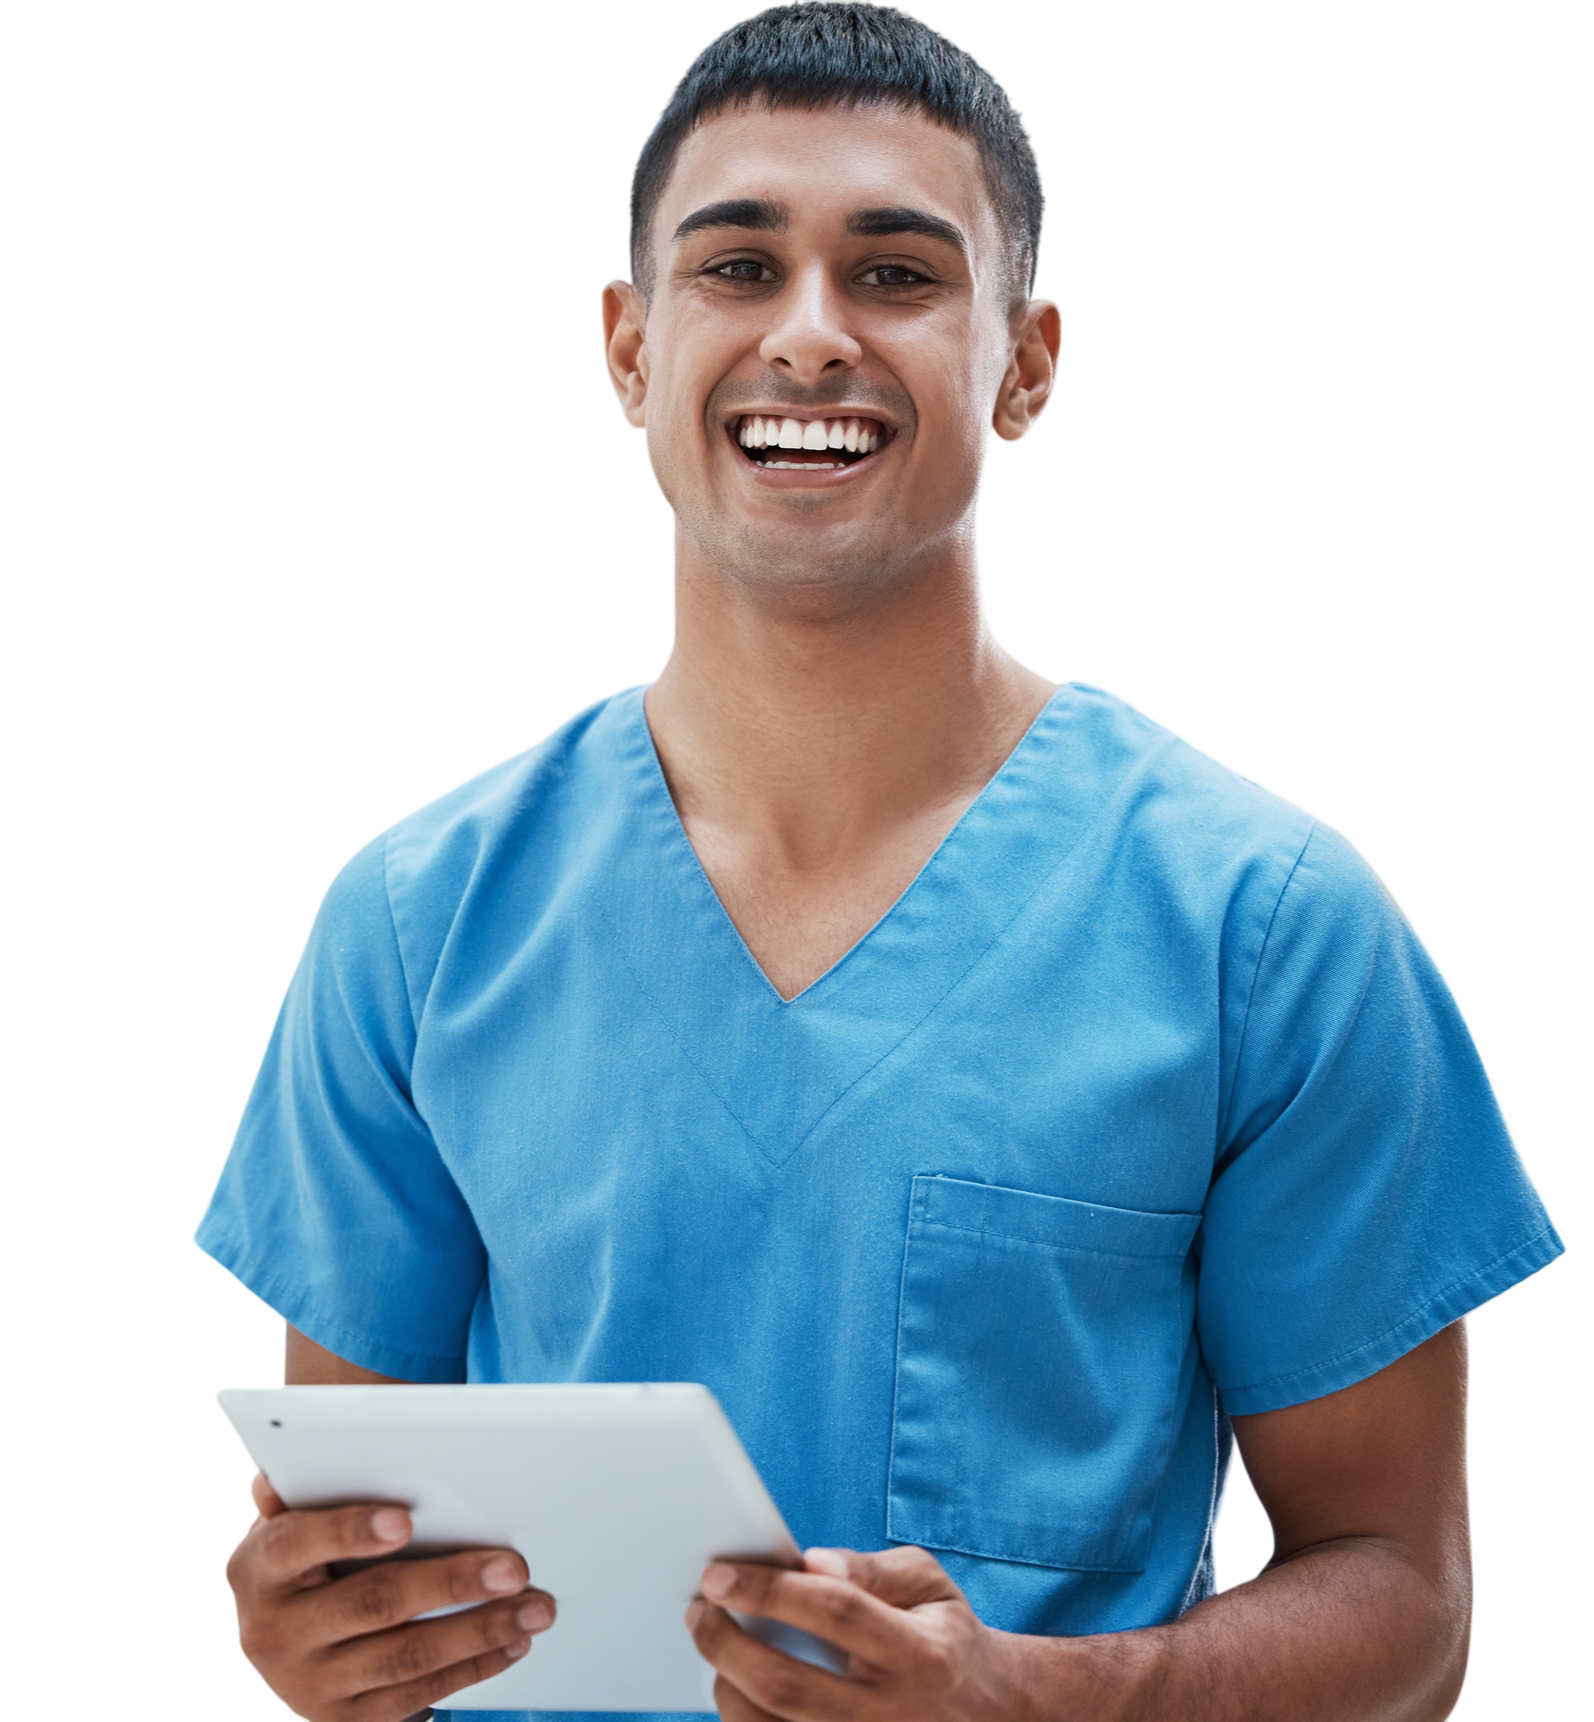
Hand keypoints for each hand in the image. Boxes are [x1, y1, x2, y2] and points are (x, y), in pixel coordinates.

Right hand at [226, 1471, 557, 1720]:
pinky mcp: (345, 1720)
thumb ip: (300, 1494)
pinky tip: (512, 1643)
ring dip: (480, 1631)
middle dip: (451, 1584)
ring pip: (406, 1656)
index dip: (351, 1530)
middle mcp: (277, 1633)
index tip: (405, 1519)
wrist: (274, 1644)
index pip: (299, 1543)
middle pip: (374, 1602)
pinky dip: (472, 1667)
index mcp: (261, 1570)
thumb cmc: (298, 1563)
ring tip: (533, 1609)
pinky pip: (417, 1696)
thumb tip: (277, 1474)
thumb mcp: (288, 1523)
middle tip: (512, 1568)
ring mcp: (311, 1684)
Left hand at [686, 1545, 1025, 1719]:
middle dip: (726, 1642)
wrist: (987, 1715)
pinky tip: (737, 1690)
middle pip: (786, 1684)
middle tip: (699, 1610)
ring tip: (715, 1647)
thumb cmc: (944, 1637)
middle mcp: (890, 1714)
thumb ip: (872, 1570)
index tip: (719, 1574)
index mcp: (918, 1653)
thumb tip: (810, 1562)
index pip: (833, 1611)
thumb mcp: (930, 1587)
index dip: (769, 1589)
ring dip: (727, 1687)